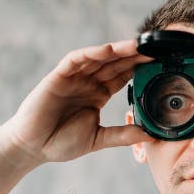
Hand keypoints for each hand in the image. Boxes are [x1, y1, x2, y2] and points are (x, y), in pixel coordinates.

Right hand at [0, 39, 155, 164]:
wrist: (32, 147)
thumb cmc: (61, 143)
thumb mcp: (99, 139)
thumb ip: (123, 136)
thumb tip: (151, 136)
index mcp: (98, 94)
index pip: (123, 76)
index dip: (140, 69)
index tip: (161, 64)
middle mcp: (88, 82)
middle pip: (115, 63)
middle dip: (134, 56)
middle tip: (157, 49)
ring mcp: (73, 78)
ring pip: (99, 58)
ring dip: (118, 50)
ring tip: (138, 46)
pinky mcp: (58, 76)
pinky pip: (76, 59)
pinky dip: (92, 53)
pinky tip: (108, 50)